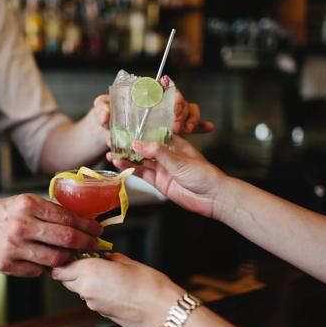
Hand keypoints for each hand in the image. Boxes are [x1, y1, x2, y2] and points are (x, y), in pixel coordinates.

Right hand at [0, 194, 102, 276]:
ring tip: (72, 255)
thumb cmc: (6, 213)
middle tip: (94, 244)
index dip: (87, 226)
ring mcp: (13, 247)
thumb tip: (84, 222)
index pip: (67, 218)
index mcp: (28, 205)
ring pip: (55, 259)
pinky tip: (46, 259)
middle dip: (86, 243)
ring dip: (68, 259)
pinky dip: (46, 266)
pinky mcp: (7, 264)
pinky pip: (38, 270)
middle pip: (66, 239)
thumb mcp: (27, 202)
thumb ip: (51, 212)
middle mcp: (21, 225)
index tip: (98, 230)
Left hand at [51, 253, 183, 326]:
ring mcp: (93, 304)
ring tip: (106, 275)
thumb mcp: (128, 262)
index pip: (60, 268)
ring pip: (79, 290)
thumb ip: (110, 258)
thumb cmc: (148, 284)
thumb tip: (105, 257)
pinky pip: (92, 300)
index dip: (63, 261)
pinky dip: (97, 293)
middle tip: (88, 262)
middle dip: (72, 271)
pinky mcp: (101, 313)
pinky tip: (114, 288)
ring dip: (85, 282)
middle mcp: (86, 289)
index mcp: (90, 271)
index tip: (72, 255)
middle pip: (65, 280)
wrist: (162, 310)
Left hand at [92, 92, 212, 135]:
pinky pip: (188, 126)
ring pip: (187, 112)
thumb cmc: (106, 115)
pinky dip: (199, 125)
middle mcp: (159, 104)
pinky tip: (208, 127)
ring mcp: (166, 117)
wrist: (107, 131)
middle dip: (182, 112)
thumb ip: (101, 109)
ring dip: (192, 119)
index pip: (165, 89)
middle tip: (178, 126)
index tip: (174, 108)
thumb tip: (106, 115)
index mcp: (145, 94)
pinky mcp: (170, 130)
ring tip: (188, 129)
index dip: (173, 96)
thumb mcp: (101, 108)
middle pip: (179, 101)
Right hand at [110, 136, 226, 217]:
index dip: (138, 131)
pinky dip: (131, 170)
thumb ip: (157, 152)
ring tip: (112, 154)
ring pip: (141, 161)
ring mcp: (162, 168)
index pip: (153, 133)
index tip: (124, 128)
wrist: (212, 198)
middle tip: (113, 142)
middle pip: (144, 148)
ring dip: (127, 158)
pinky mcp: (159, 182)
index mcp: (174, 143)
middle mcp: (167, 155)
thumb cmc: (203, 174)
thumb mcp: (178, 160)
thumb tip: (137, 143)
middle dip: (129, 146)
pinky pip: (143, 174)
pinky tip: (121, 166)